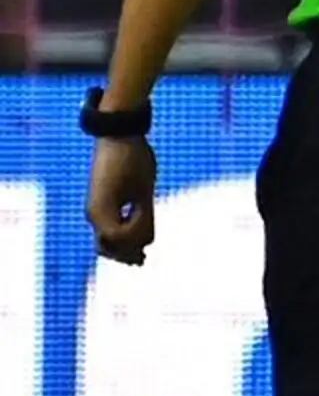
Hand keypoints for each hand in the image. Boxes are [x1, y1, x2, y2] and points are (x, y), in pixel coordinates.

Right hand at [86, 134, 154, 266]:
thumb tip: (145, 244)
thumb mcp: (144, 190)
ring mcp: (96, 208)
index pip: (117, 240)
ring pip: (105, 240)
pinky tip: (135, 240)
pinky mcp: (102, 202)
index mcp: (100, 210)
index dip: (135, 238)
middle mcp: (93, 213)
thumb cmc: (133, 160)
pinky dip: (120, 236)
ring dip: (122, 248)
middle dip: (125, 253)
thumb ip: (144, 218)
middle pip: (107, 246)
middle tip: (142, 261)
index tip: (149, 220)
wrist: (118, 135)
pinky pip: (108, 227)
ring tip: (139, 258)